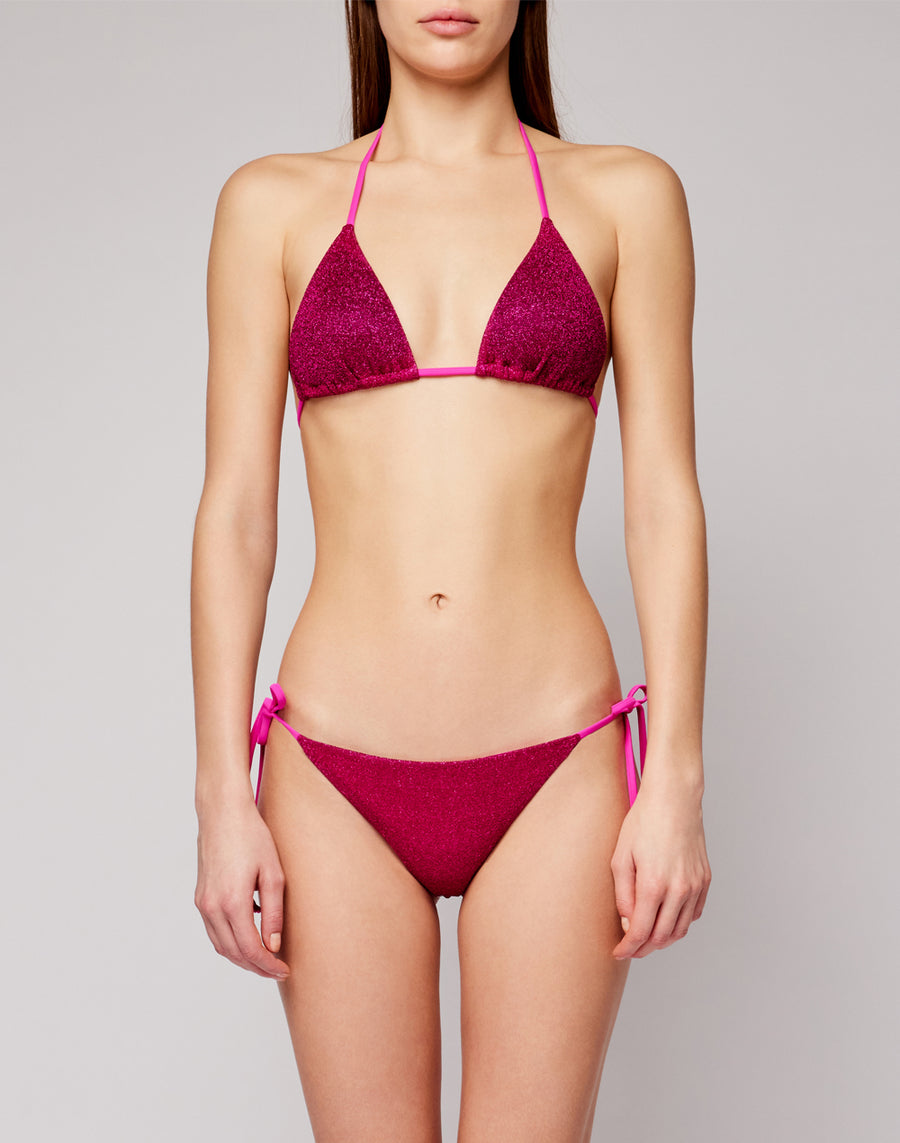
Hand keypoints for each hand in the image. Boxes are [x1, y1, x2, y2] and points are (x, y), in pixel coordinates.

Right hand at [194, 797, 290, 979]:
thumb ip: (274, 913)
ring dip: (241, 957)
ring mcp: (202, 903)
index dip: (268, 965)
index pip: (250, 950)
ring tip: (264, 958)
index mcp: (232, 903)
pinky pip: (214, 930)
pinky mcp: (200, 897)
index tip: (284, 970)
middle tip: (277, 969)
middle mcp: (212, 907)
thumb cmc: (251, 836)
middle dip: (256, 966)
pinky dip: (230, 941)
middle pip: (234, 953)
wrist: (222, 812)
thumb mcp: (273, 873)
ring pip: (221, 945)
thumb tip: (273, 946)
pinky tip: (249, 936)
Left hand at [610, 768, 710, 959]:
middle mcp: (679, 889)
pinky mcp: (705, 880)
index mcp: (654, 884)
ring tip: (646, 938)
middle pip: (662, 936)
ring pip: (681, 929)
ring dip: (663, 939)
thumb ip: (623, 895)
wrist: (674, 799)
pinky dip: (680, 923)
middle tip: (630, 949)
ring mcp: (695, 886)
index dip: (628, 947)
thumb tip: (627, 923)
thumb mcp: (620, 856)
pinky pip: (694, 914)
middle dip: (644, 948)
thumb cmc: (643, 822)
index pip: (641, 931)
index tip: (618, 953)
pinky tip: (666, 920)